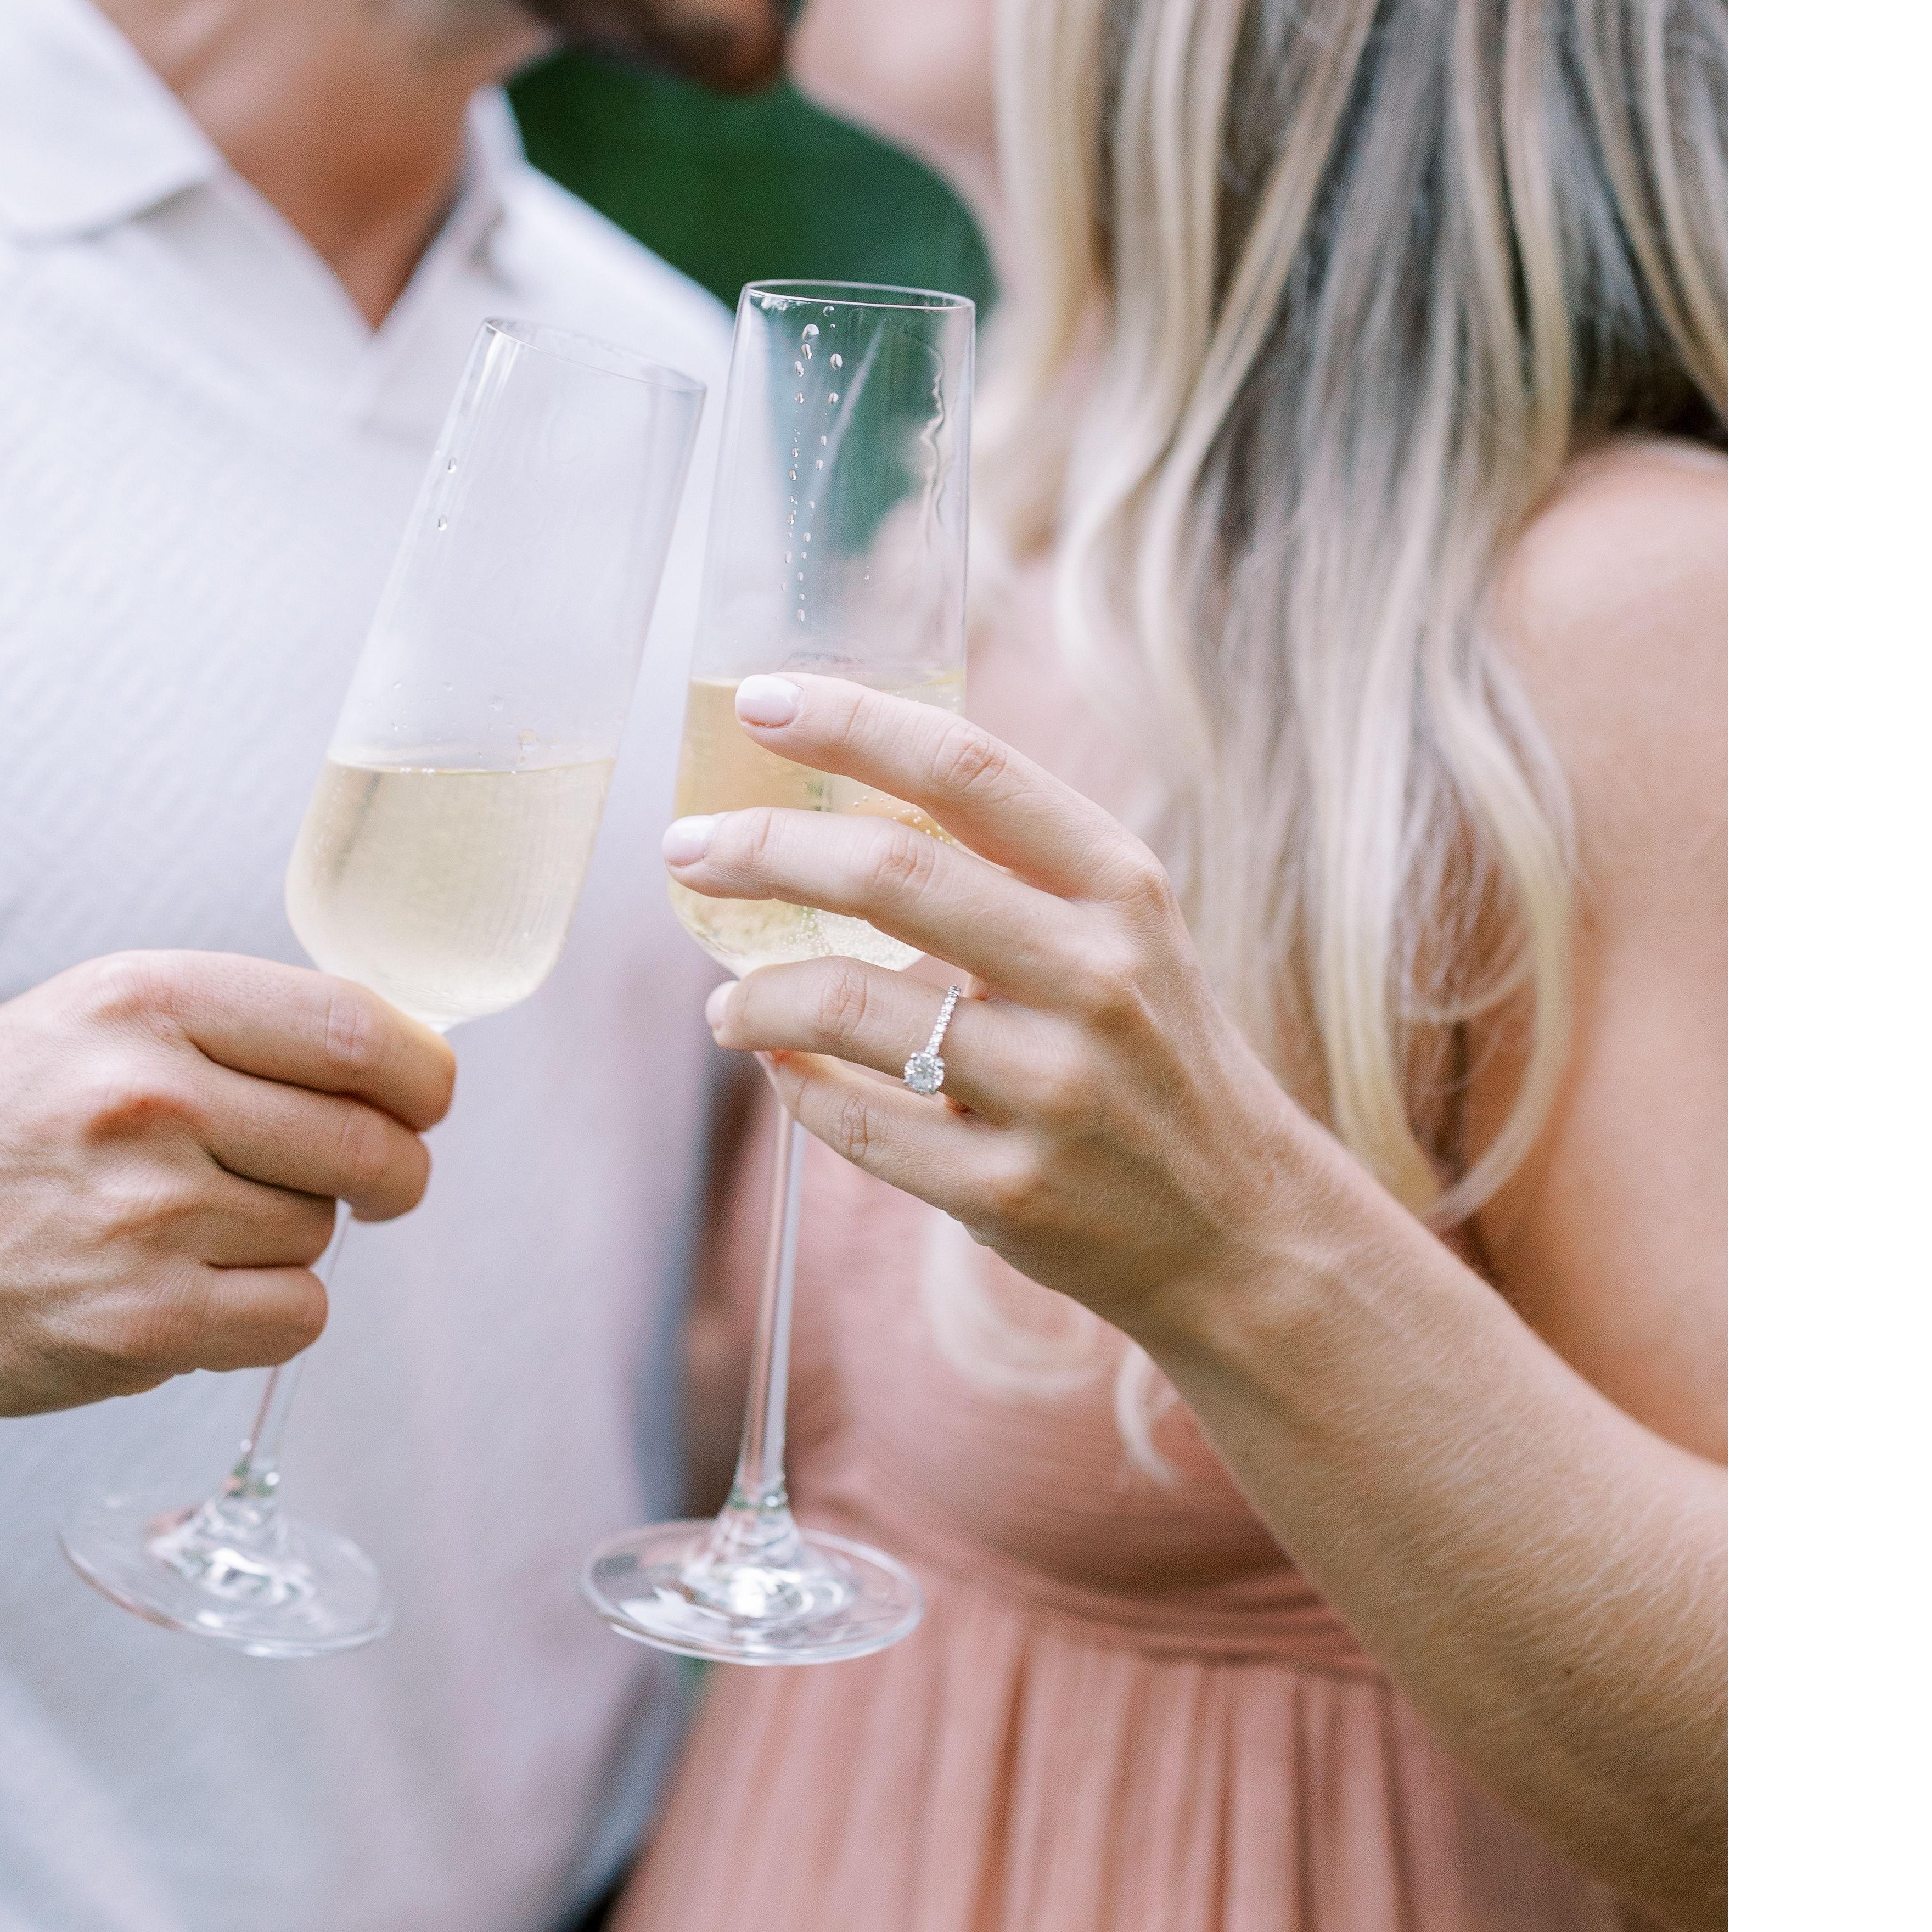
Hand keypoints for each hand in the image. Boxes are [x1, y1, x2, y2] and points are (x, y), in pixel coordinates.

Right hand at [0, 952, 453, 1426]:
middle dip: (392, 1172)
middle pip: (373, 1145)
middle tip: (364, 1181)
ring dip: (288, 1241)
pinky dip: (264, 1314)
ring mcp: (144, 1216)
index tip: (422, 1100)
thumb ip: (241, 1029)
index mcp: (150, 1002)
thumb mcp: (101, 1019)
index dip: (423, 1078)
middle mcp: (150, 1098)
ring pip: (322, 1235)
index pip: (362, 1031)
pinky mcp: (138, 1323)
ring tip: (189, 1227)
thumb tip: (404, 1064)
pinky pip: (294, 1318)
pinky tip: (190, 1290)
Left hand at [661, 675, 1315, 1358]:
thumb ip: (1009, 866)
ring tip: (726, 1006)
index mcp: (1119, 887)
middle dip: (762, 849)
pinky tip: (784, 1071)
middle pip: (889, 875)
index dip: (853, 723)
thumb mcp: (1119, 933)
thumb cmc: (1150, 1051)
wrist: (1245, 1228)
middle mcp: (1096, 976)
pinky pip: (858, 1123)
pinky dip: (797, 1088)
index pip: (968, 770)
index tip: (759, 703)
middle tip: (686, 850)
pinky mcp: (1010, 1194)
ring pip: (847, 1007)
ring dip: (755, 996)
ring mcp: (1055, 1090)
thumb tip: (834, 796)